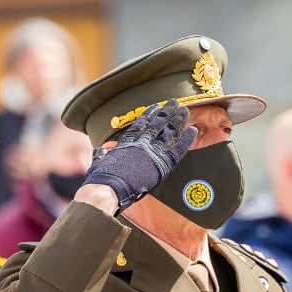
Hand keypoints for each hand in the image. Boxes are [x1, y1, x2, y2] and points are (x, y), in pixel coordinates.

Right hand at [82, 100, 198, 209]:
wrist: (108, 189)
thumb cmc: (100, 180)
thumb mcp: (98, 164)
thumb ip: (101, 156)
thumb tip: (100, 151)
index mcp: (126, 143)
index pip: (140, 125)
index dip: (149, 115)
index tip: (155, 107)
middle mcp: (140, 143)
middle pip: (157, 124)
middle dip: (166, 112)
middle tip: (174, 102)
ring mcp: (152, 152)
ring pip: (168, 132)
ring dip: (177, 119)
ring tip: (184, 109)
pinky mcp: (162, 164)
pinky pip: (178, 149)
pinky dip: (186, 139)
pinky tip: (193, 130)